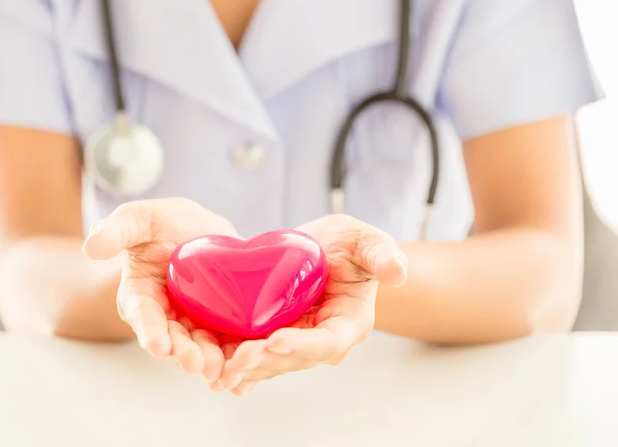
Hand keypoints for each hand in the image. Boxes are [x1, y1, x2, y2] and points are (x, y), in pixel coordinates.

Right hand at [83, 198, 239, 381]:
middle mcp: (165, 317)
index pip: (143, 316)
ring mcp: (194, 322)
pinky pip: (227, 342)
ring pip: (201, 346)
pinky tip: (243, 368)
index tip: (158, 345)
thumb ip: (117, 230)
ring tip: (218, 368)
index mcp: (140, 296)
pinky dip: (234, 355)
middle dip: (183, 353)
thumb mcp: (139, 218)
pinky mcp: (221, 322)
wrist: (199, 227)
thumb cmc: (162, 222)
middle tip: (194, 363)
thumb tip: (91, 247)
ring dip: (209, 359)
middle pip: (173, 340)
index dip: (150, 332)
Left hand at [213, 214, 406, 395]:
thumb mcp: (366, 241)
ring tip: (221, 371)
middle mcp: (323, 341)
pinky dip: (238, 368)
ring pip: (271, 363)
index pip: (327, 343)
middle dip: (265, 361)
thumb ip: (382, 254)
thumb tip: (399, 271)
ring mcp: (297, 342)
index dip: (302, 345)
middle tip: (238, 357)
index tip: (276, 340)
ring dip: (247, 369)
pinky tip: (218, 377)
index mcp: (348, 324)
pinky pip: (257, 357)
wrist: (325, 250)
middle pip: (293, 359)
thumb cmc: (351, 246)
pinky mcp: (275, 338)